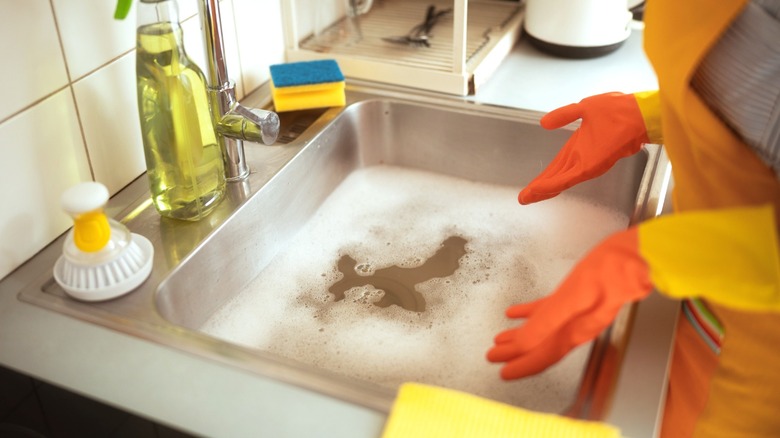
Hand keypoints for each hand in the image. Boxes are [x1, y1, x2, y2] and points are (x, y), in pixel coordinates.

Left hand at [486, 227, 652, 378]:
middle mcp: (576, 326)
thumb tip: (524, 343)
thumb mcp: (573, 296)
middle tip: (493, 356)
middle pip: (539, 346)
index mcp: (574, 330)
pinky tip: (516, 312)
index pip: (543, 356)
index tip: (503, 372)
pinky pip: (548, 310)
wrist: (639, 255)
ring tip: (502, 338)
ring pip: (542, 330)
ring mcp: (578, 312)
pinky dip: (530, 313)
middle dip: (515, 353)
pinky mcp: (578, 295)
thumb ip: (547, 321)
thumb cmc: (611, 271)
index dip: (522, 366)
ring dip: (521, 335)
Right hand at [519, 92, 649, 204]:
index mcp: (578, 145)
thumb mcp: (585, 108)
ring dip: (542, 190)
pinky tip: (540, 190)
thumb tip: (544, 122)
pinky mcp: (589, 167)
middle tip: (524, 199)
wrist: (638, 115)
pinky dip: (552, 185)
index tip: (532, 184)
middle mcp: (580, 157)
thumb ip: (564, 115)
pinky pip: (567, 178)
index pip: (557, 164)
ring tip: (527, 198)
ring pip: (558, 181)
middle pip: (555, 176)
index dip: (544, 175)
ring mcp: (585, 164)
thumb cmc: (618, 111)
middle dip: (539, 188)